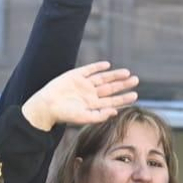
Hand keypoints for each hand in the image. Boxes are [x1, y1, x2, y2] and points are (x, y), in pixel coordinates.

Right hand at [20, 61, 138, 130]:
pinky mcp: (75, 76)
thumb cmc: (63, 115)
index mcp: (93, 105)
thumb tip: (115, 112)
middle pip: (110, 89)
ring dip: (114, 75)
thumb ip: (99, 116)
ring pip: (102, 78)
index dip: (123, 98)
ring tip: (127, 73)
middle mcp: (90, 94)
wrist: (46, 105)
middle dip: (123, 85)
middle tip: (136, 80)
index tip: (135, 95)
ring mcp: (83, 84)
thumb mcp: (83, 117)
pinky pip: (89, 70)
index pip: (112, 101)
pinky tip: (107, 65)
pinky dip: (97, 67)